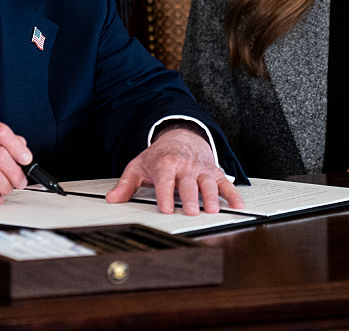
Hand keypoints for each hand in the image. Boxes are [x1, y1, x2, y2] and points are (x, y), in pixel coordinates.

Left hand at [105, 128, 243, 214]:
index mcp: (166, 164)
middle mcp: (185, 166)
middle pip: (189, 183)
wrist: (181, 136)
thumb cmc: (160, 155)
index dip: (166, 194)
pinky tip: (236, 206)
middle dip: (191, 197)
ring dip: (212, 196)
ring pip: (208, 183)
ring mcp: (201, 169)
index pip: (165, 180)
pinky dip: (232, 194)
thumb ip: (126, 185)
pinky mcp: (214, 172)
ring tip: (213, 210)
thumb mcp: (139, 166)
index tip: (167, 209)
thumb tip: (112, 199)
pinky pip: (225, 183)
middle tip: (193, 212)